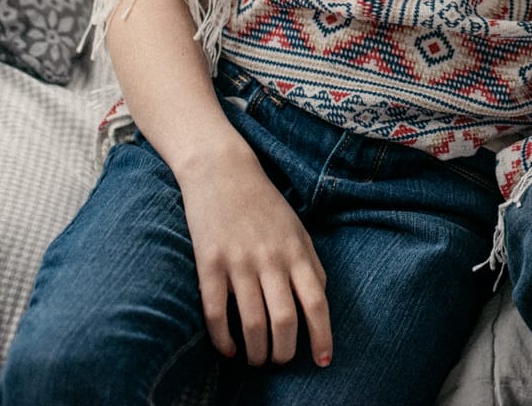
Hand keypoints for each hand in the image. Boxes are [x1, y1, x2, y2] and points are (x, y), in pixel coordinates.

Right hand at [177, 140, 331, 367]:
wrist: (222, 170)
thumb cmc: (263, 202)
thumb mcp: (296, 228)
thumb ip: (310, 262)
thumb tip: (319, 300)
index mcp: (297, 251)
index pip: (317, 303)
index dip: (322, 336)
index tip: (322, 361)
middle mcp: (271, 259)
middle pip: (285, 321)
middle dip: (284, 352)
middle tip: (279, 361)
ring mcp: (239, 262)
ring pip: (252, 323)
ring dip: (256, 352)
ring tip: (255, 359)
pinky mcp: (209, 263)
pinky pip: (216, 313)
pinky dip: (223, 339)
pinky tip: (228, 349)